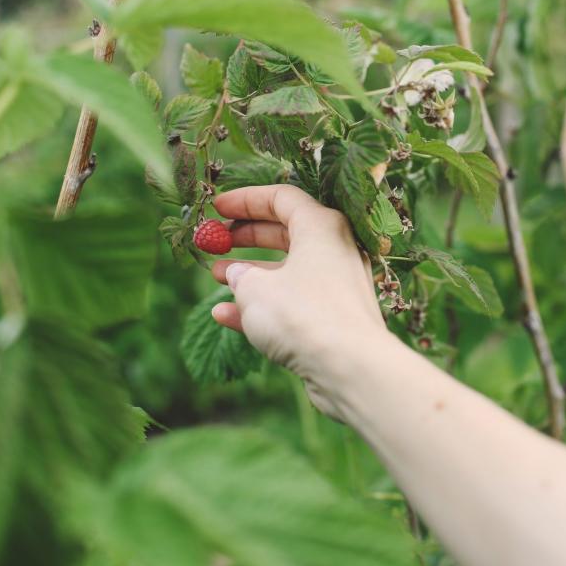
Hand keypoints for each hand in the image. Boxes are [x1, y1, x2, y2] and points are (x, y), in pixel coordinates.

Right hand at [210, 184, 385, 419]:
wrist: (349, 367)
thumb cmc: (303, 315)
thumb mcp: (255, 288)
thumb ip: (240, 274)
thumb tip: (236, 273)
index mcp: (322, 226)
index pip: (282, 198)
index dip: (245, 200)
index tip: (217, 206)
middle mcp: (335, 251)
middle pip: (285, 232)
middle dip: (246, 236)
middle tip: (216, 239)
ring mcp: (336, 286)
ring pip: (288, 271)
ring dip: (250, 273)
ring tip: (216, 274)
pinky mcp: (333, 318)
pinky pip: (294, 303)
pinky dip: (263, 306)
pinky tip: (225, 315)